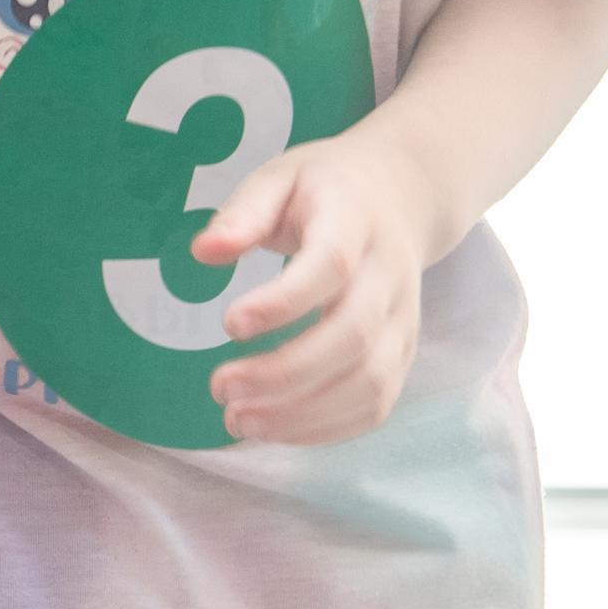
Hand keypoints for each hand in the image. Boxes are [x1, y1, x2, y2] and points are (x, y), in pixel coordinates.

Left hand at [192, 117, 431, 446]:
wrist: (401, 195)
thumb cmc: (324, 190)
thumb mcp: (279, 178)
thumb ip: (243, 213)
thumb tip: (204, 252)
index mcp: (355, 222)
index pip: (330, 266)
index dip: (282, 303)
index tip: (228, 324)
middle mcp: (389, 276)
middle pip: (351, 337)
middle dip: (283, 374)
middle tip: (220, 387)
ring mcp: (403, 321)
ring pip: (368, 382)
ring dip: (302, 414)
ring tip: (237, 421)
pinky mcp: (403, 355)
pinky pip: (375, 405)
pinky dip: (326, 429)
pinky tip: (274, 429)